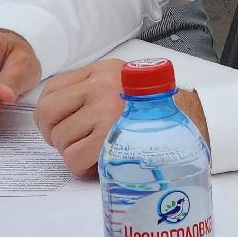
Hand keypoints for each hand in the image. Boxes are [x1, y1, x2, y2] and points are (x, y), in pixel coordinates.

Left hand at [36, 60, 209, 177]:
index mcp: (103, 70)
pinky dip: (81, 166)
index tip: (59, 125)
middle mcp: (101, 85)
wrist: (190, 123)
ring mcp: (104, 110)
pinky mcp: (109, 136)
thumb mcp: (125, 83)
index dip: (49, 113)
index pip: (52, 89)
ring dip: (72, 152)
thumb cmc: (157, 110)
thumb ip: (94, 90)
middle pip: (47, 113)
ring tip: (96, 151)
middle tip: (72, 142)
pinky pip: (73, 157)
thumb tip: (60, 113)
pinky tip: (100, 162)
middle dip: (54, 133)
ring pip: (59, 139)